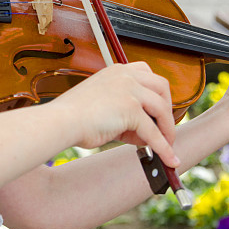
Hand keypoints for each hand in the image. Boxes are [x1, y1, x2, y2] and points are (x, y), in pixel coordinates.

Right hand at [49, 61, 179, 167]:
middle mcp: (125, 75)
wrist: (61, 121)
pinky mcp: (130, 109)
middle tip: (165, 128)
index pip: (147, 73)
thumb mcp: (105, 107)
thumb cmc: (74, 116)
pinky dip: (163, 147)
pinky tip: (168, 157)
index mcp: (116, 71)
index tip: (158, 109)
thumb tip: (146, 136)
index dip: (157, 92)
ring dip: (167, 129)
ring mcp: (129, 90)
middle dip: (167, 109)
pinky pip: (153, 131)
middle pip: (162, 87)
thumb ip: (126, 116)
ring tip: (166, 145)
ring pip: (161, 109)